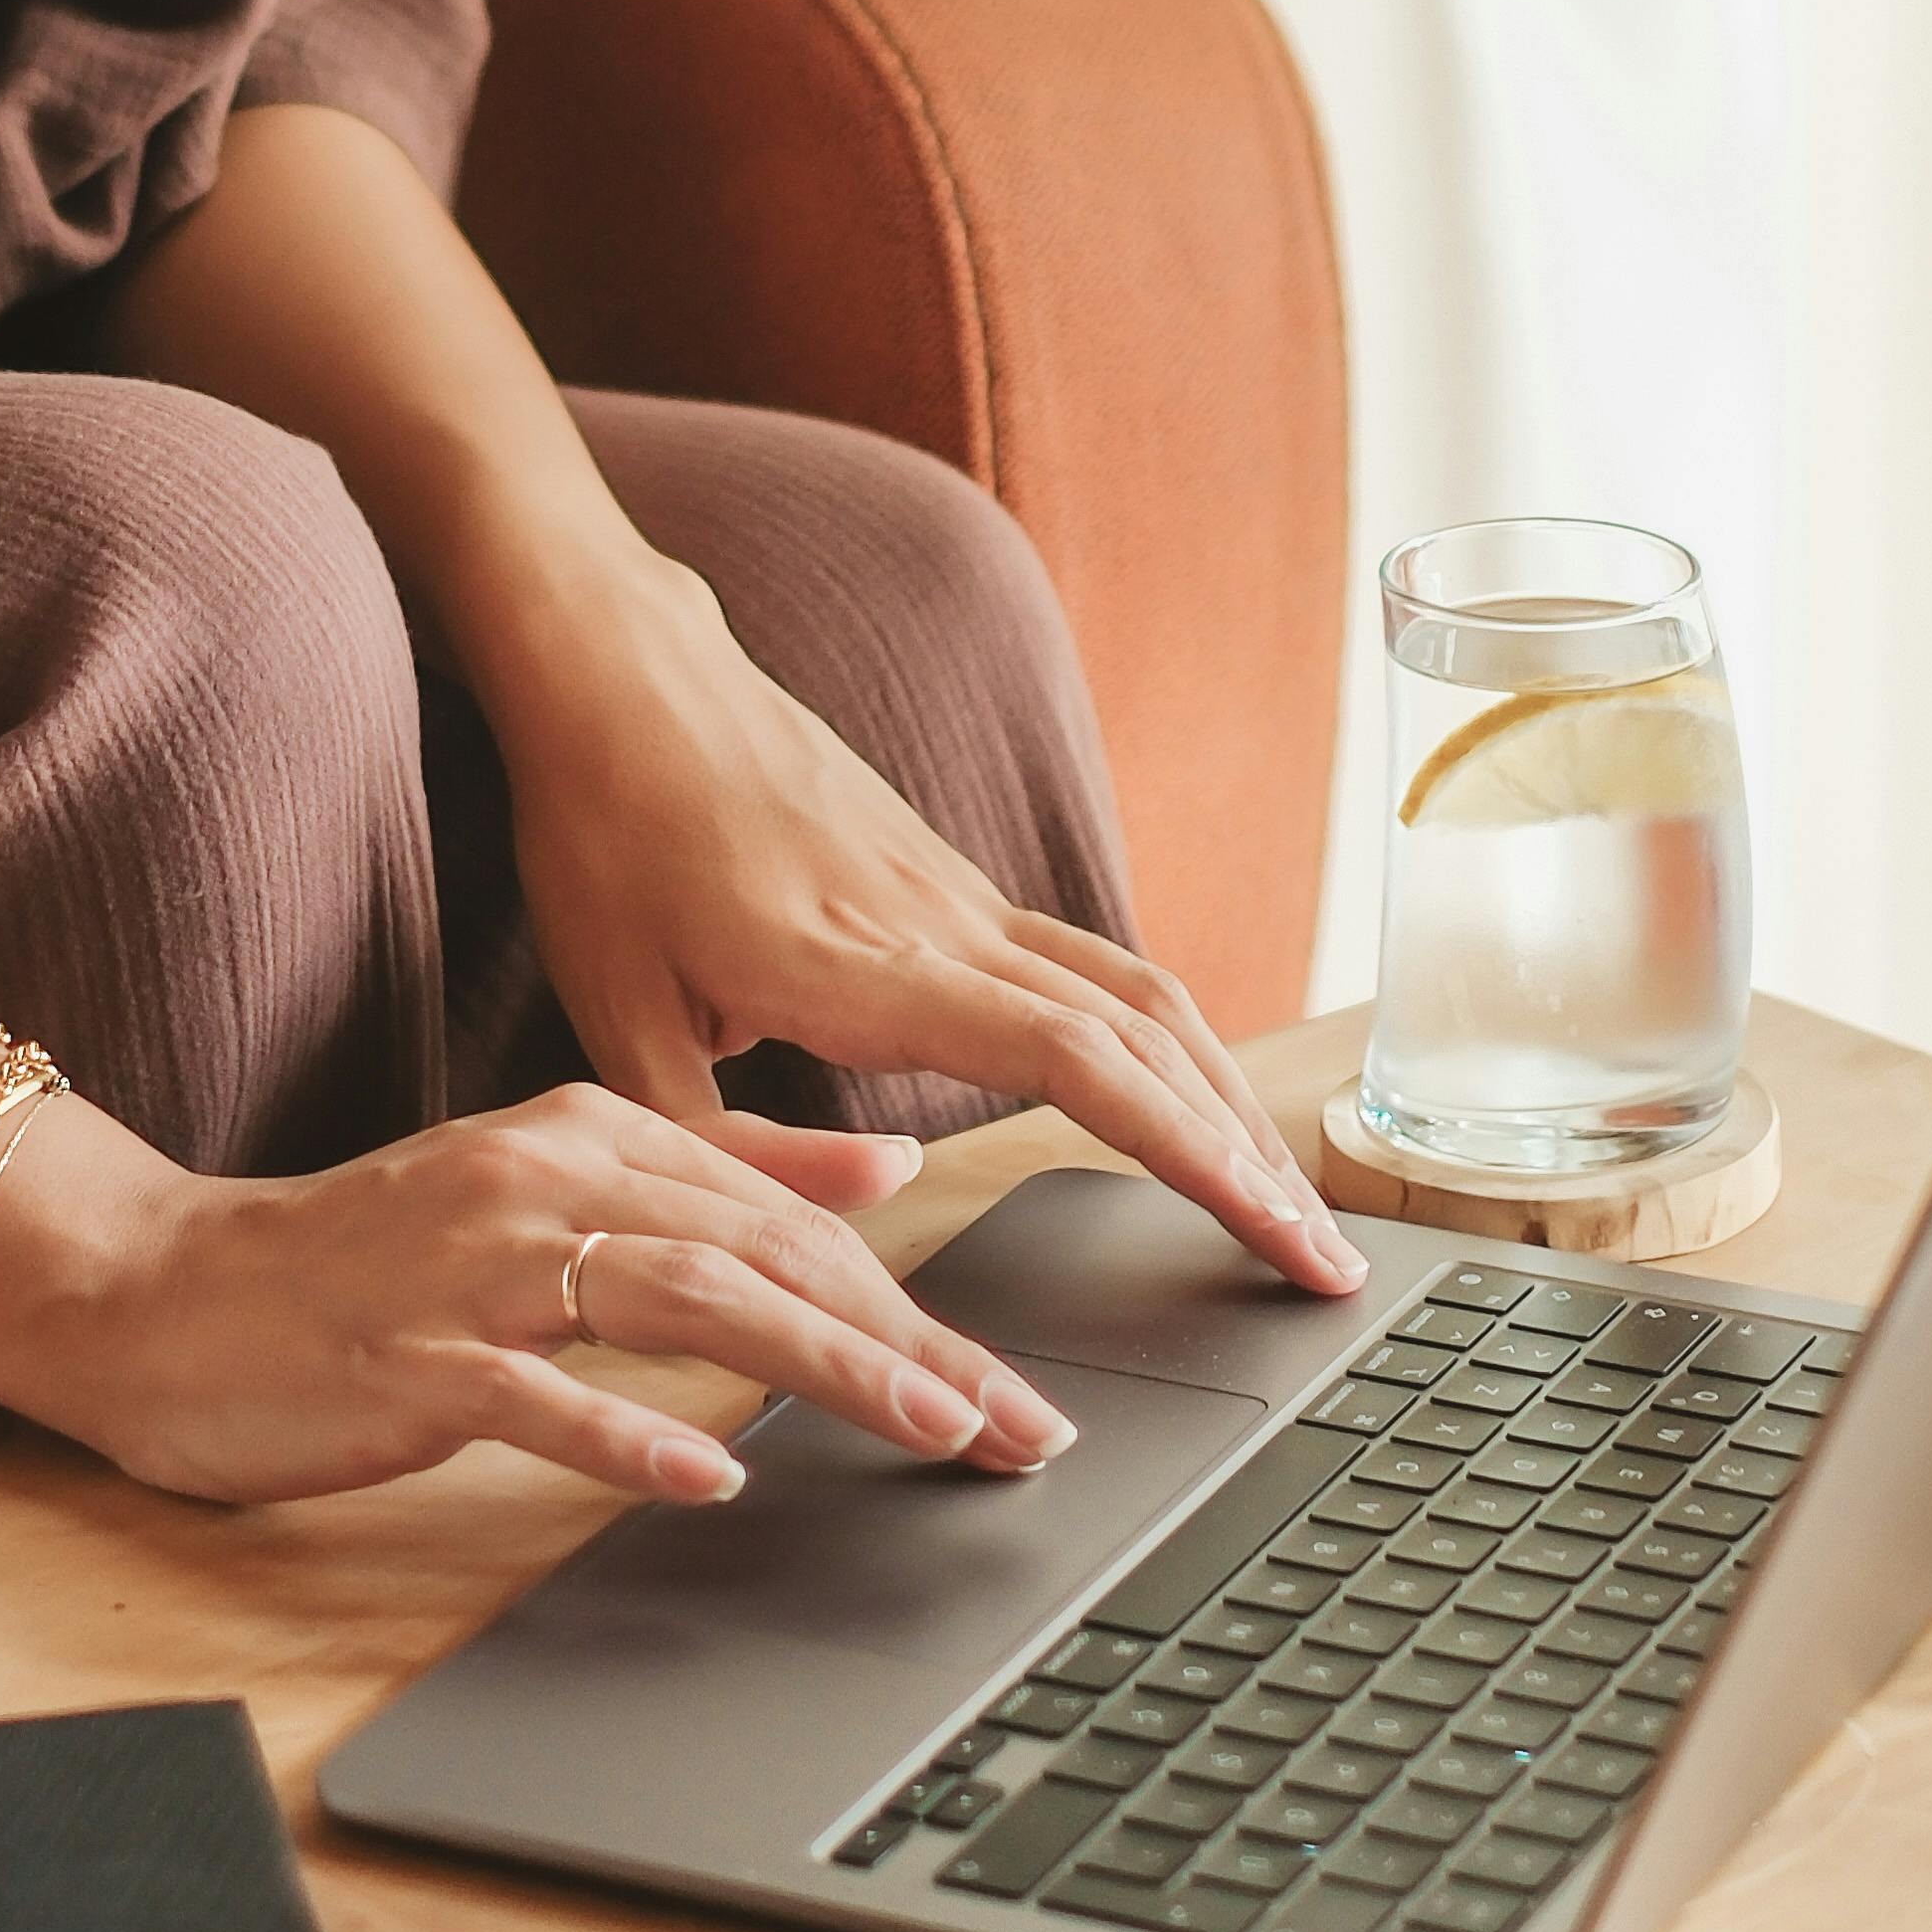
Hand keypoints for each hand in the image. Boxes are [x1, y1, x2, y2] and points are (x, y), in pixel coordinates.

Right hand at [0, 1083, 1086, 1510]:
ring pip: (680, 1303)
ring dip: (818, 1369)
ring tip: (925, 1428)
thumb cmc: (362, 1261)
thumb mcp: (549, 1191)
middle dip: (907, 1342)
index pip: (787, 1218)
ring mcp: (470, 1268)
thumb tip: (887, 1176)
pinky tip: (705, 1475)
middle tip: (1018, 1429)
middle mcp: (541, 1181)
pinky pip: (532, 1395)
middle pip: (760, 1256)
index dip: (914, 1298)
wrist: (158, 1287)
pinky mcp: (404, 1356)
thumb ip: (718, 1174)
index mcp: (586, 1136)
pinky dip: (623, 1430)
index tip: (1014, 1386)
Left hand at [482, 552, 1365, 1299]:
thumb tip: (890, 1196)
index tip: (1271, 1229)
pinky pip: (1091, 963)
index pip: (1076, 1064)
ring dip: (1223, 1094)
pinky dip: (1165, 1040)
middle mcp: (942, 920)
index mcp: (864, 966)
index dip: (1189, 1152)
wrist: (620, 671)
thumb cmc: (607, 837)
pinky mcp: (951, 880)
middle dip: (1249, 1153)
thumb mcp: (618, 1024)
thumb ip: (737, 1146)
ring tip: (1282, 1197)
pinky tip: (1188, 1102)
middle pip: (1146, 1035)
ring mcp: (958, 891)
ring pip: (1137, 992)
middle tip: (1325, 1259)